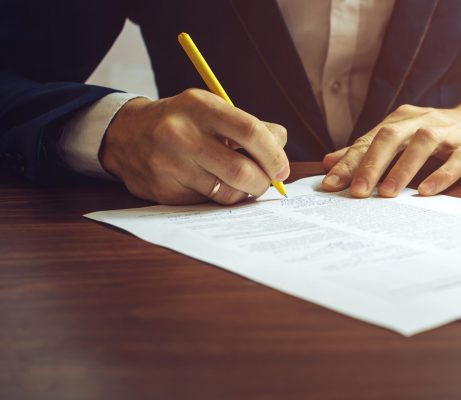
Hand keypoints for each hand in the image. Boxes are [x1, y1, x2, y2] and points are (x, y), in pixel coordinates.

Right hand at [100, 89, 288, 204]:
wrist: (126, 135)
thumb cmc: (181, 121)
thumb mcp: (211, 110)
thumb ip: (250, 125)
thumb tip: (281, 144)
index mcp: (200, 106)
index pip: (250, 131)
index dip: (273, 154)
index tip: (282, 168)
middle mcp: (181, 134)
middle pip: (242, 171)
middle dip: (263, 182)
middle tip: (267, 182)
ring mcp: (169, 164)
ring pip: (226, 192)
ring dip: (244, 192)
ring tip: (242, 183)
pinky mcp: (163, 190)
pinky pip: (207, 203)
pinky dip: (220, 198)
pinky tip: (215, 185)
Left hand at [321, 102, 460, 196]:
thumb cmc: (437, 135)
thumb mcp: (401, 139)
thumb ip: (366, 150)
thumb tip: (328, 163)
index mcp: (401, 120)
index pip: (369, 140)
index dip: (349, 162)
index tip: (331, 184)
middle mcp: (422, 122)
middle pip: (391, 137)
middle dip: (371, 164)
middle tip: (357, 192)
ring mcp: (448, 133)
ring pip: (422, 145)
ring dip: (403, 169)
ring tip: (387, 194)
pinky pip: (456, 160)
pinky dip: (441, 175)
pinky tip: (426, 192)